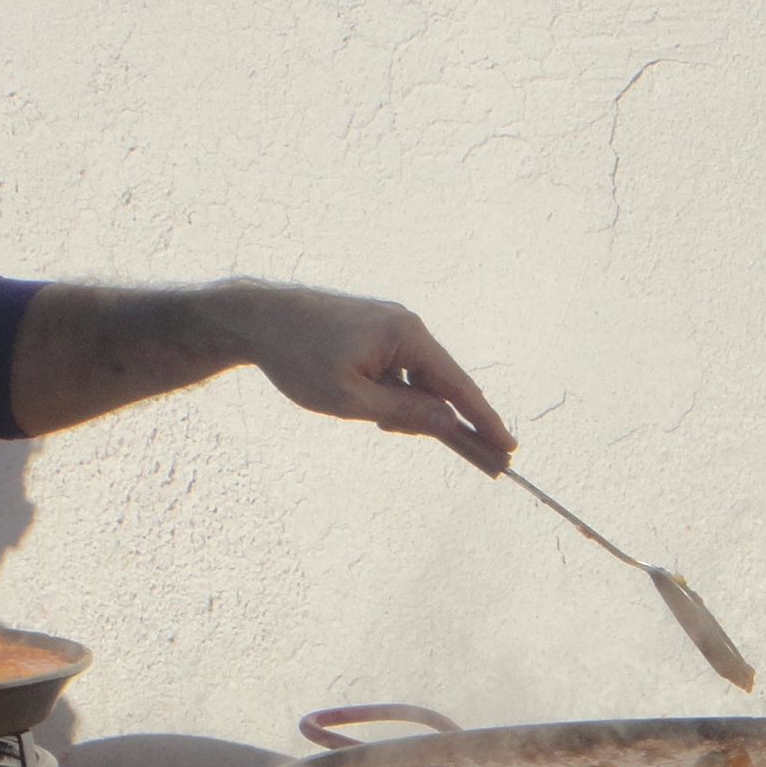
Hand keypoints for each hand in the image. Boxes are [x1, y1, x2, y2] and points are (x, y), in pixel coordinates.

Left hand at [211, 282, 516, 472]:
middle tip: (419, 440)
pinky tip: (366, 402)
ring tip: (370, 416)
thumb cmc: (298, 359)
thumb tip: (449, 423)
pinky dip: (391, 391)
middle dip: (432, 417)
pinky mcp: (376, 329)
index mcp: (407, 335)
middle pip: (439, 383)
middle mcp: (407, 324)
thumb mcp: (349, 399)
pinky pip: (398, 368)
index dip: (483, 420)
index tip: (508, 448)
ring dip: (403, 405)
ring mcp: (391, 324)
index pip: (458, 386)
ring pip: (416, 378)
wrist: (258, 318)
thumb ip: (403, 412)